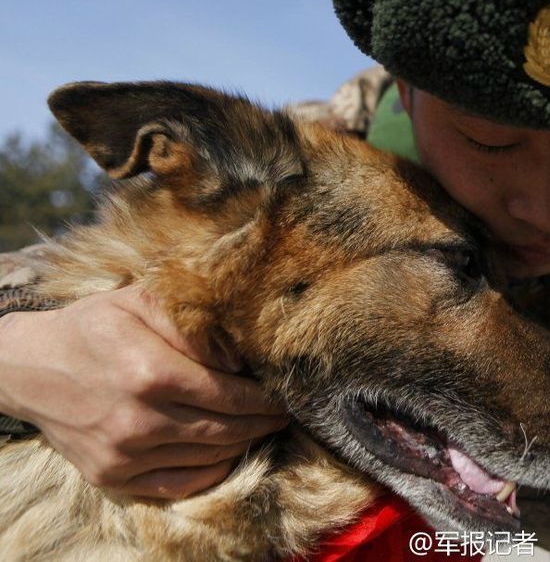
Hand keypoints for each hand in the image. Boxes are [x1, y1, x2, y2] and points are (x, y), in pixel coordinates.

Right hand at [0, 284, 288, 498]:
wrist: (29, 368)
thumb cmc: (93, 326)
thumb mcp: (140, 301)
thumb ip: (192, 322)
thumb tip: (239, 353)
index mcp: (148, 371)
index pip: (228, 394)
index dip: (262, 397)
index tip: (283, 393)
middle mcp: (137, 419)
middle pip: (224, 429)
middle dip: (262, 422)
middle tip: (283, 413)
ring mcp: (123, 453)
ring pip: (207, 456)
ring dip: (243, 443)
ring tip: (261, 428)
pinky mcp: (112, 476)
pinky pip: (178, 483)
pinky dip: (211, 471)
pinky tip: (228, 452)